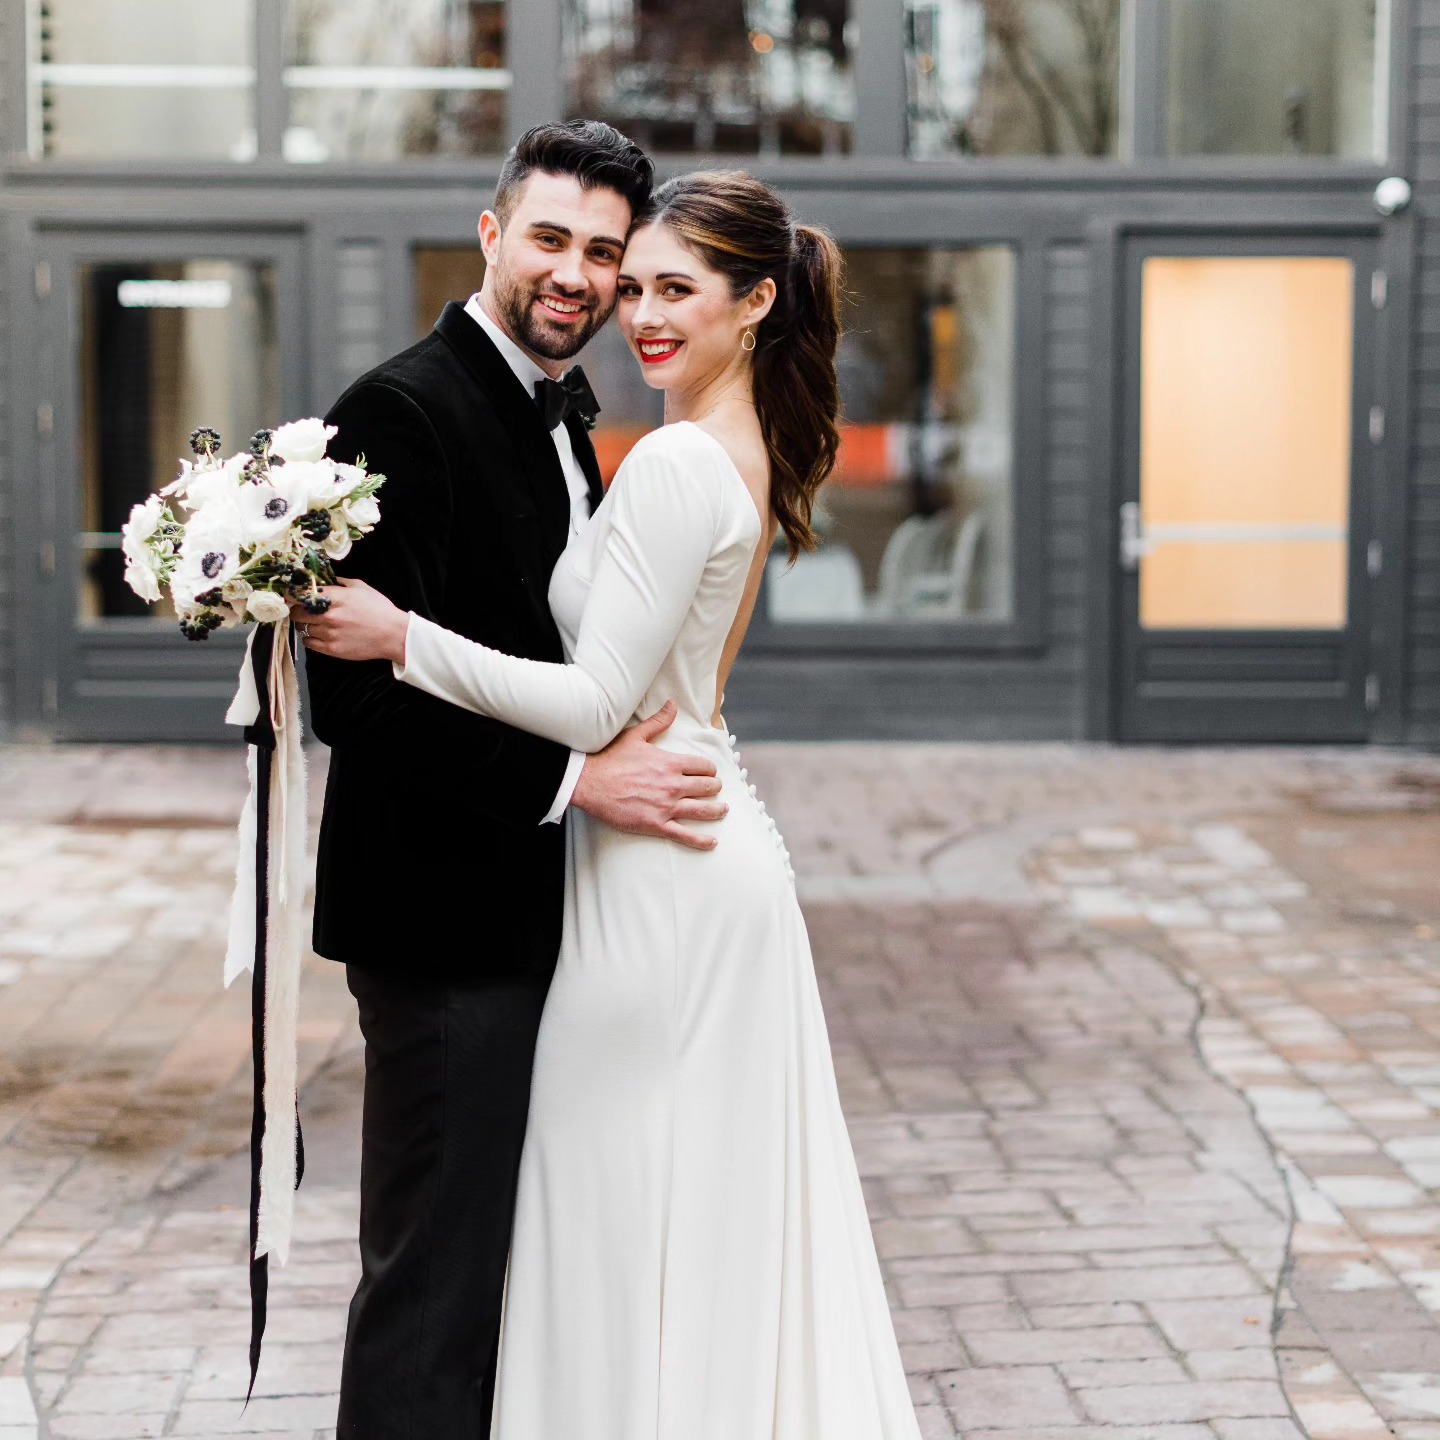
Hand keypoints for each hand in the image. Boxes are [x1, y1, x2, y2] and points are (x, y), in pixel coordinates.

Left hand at [291, 578, 408, 664]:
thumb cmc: (379, 610)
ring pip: (301, 627)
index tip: (294, 596)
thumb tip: (324, 580)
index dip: (295, 594)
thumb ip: (340, 582)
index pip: (303, 594)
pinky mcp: (331, 649)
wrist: (393, 635)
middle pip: (297, 612)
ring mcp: (329, 633)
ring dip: (305, 624)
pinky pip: (308, 642)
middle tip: (302, 609)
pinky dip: (310, 637)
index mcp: (336, 597)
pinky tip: (318, 634)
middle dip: (297, 610)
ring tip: (314, 622)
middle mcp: (329, 616)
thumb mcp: (361, 588)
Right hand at [571, 701, 726, 851]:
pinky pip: (686, 835)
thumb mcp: (636, 735)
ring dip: (717, 810)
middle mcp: (673, 785)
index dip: (709, 770)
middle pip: (708, 788)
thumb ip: (658, 721)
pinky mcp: (656, 824)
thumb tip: (672, 704)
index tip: (709, 773)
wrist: (588, 783)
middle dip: (715, 788)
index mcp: (670, 763)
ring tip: (722, 810)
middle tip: (715, 790)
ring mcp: (666, 806)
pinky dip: (702, 841)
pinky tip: (712, 842)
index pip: (703, 766)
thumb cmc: (610, 759)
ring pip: (703, 810)